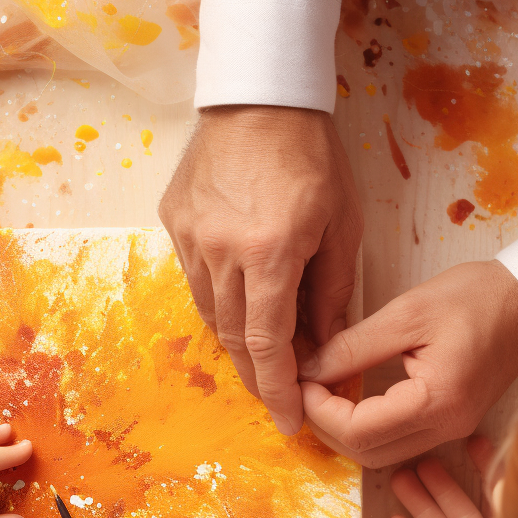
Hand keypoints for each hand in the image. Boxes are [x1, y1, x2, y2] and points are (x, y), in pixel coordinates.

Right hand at [159, 105, 362, 434]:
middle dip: (258, 378)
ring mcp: (191, 238)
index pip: (268, 344)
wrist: (259, 97)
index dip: (278, 390)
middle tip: (278, 401)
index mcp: (269, 252)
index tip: (289, 420)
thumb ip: (331, 293)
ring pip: (212, 315)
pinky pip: (196, 282)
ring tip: (265, 360)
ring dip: (239, 344)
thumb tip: (326, 350)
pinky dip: (221, 306)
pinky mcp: (175, 225)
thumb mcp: (342, 226)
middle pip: (235, 339)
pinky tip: (240, 311)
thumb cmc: (313, 157)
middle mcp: (221, 251)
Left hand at [300, 260, 517, 466]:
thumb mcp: (406, 313)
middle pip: (366, 454)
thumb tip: (309, 370)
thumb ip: (353, 347)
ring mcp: (453, 430)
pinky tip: (355, 399)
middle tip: (305, 388)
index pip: (358, 431)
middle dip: (326, 426)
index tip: (302, 380)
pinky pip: (400, 442)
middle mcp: (447, 428)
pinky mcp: (454, 423)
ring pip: (381, 455)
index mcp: (436, 402)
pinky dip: (370, 428)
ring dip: (346, 432)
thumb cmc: (478, 296)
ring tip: (325, 393)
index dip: (319, 410)